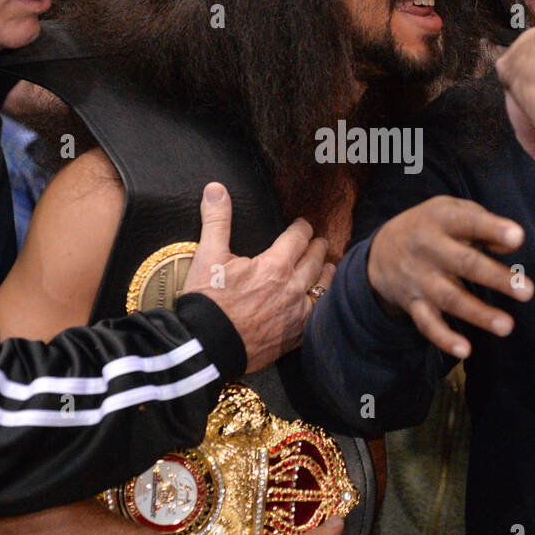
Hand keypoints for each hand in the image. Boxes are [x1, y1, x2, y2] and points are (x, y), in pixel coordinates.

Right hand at [181, 183, 333, 372]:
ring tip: (326, 267)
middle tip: (318, 242)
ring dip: (326, 274)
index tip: (302, 224)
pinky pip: (318, 316)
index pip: (299, 238)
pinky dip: (321, 304)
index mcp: (275, 266)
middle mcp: (293, 288)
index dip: (302, 227)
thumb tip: (215, 188)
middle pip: (316, 260)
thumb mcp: (208, 256)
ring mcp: (297, 314)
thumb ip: (217, 220)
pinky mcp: (294, 336)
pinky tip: (320, 302)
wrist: (207, 347)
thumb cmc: (207, 301)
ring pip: (324, 288)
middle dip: (318, 247)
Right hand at [366, 196, 533, 357]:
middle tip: (527, 292)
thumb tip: (512, 245)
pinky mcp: (413, 304)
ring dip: (478, 314)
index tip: (517, 238)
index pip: (468, 222)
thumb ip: (484, 223)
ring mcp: (419, 278)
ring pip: (449, 298)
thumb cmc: (432, 227)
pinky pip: (427, 324)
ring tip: (506, 326)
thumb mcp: (452, 211)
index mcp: (441, 219)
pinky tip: (465, 350)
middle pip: (464, 264)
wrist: (381, 250)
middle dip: (496, 278)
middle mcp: (428, 248)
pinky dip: (444, 339)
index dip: (493, 229)